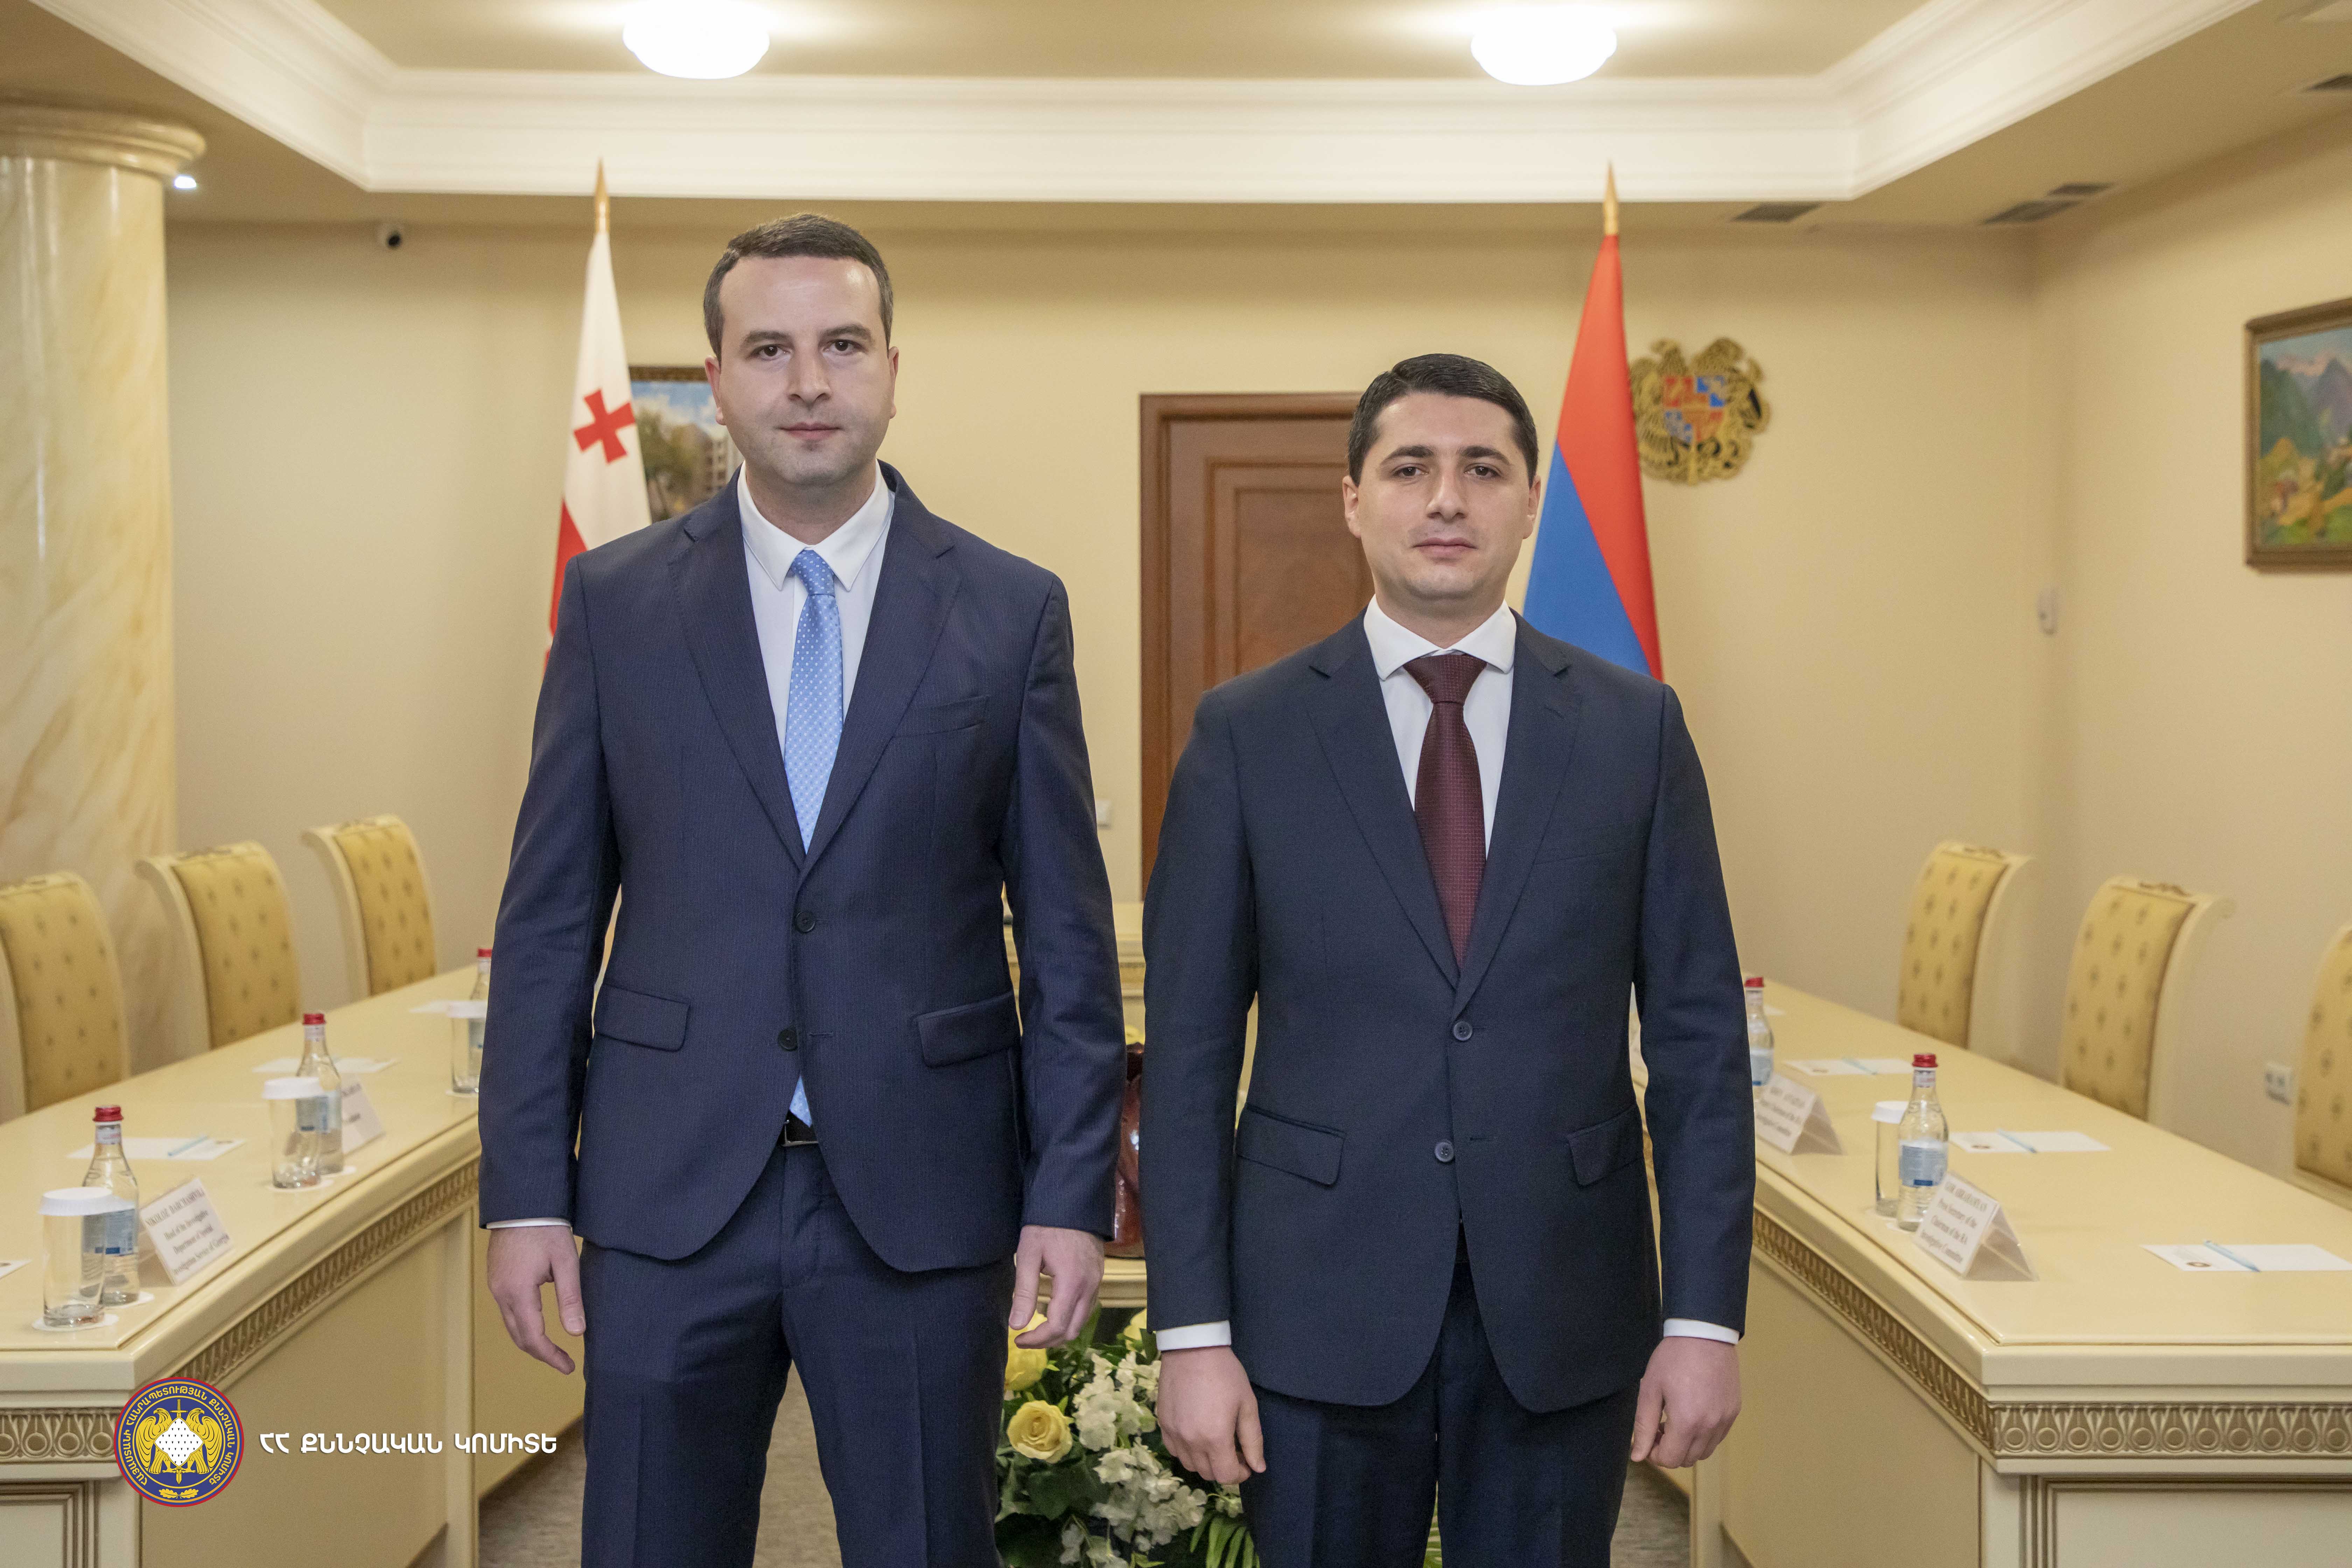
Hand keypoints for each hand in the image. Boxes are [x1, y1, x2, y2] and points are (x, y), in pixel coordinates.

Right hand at [487, 1225, 585, 1373]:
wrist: (522, 1201)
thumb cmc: (547, 1228)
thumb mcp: (565, 1262)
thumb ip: (570, 1299)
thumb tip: (577, 1333)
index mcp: (518, 1292)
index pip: (533, 1338)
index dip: (551, 1356)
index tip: (570, 1367)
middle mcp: (501, 1293)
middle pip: (519, 1336)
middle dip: (541, 1353)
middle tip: (565, 1363)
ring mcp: (495, 1285)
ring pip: (511, 1325)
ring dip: (531, 1340)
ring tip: (554, 1349)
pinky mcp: (496, 1278)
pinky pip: (507, 1310)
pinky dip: (523, 1324)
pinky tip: (539, 1324)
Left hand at [1010, 1225, 1104, 1347]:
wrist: (1072, 1201)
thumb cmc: (1046, 1226)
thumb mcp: (1029, 1255)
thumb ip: (1024, 1292)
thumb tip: (1017, 1326)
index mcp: (1072, 1283)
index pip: (1057, 1326)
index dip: (1036, 1340)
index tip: (1018, 1339)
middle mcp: (1090, 1287)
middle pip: (1072, 1330)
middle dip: (1048, 1340)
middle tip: (1026, 1337)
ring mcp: (1097, 1282)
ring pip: (1082, 1321)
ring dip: (1061, 1331)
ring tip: (1038, 1328)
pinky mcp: (1098, 1276)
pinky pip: (1088, 1308)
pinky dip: (1071, 1318)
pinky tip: (1055, 1311)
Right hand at [1158, 1346, 1264, 1485]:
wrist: (1192, 1348)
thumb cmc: (1225, 1374)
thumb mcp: (1247, 1405)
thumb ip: (1253, 1440)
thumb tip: (1258, 1468)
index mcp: (1215, 1438)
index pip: (1227, 1475)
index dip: (1241, 1474)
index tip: (1247, 1461)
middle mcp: (1191, 1442)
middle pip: (1208, 1473)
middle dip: (1225, 1468)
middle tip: (1235, 1450)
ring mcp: (1173, 1434)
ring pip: (1190, 1465)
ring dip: (1206, 1461)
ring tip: (1216, 1442)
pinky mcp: (1163, 1424)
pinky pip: (1175, 1450)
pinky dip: (1187, 1451)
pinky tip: (1196, 1434)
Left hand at [1629, 1336, 1739, 1467]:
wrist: (1703, 1333)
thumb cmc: (1672, 1358)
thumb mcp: (1650, 1390)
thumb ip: (1644, 1426)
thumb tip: (1638, 1457)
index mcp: (1687, 1422)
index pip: (1670, 1460)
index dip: (1655, 1454)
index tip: (1650, 1436)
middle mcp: (1710, 1426)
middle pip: (1687, 1459)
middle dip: (1670, 1450)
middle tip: (1660, 1426)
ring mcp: (1725, 1419)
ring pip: (1704, 1452)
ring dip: (1687, 1445)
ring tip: (1676, 1419)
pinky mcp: (1733, 1411)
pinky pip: (1718, 1437)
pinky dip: (1703, 1435)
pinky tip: (1693, 1413)